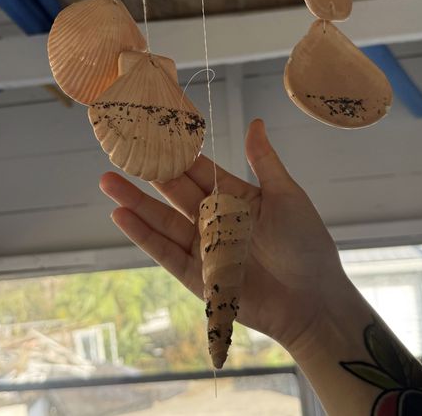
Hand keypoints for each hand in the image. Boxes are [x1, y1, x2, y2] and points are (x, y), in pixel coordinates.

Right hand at [99, 118, 347, 351]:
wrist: (313, 300)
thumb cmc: (307, 245)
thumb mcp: (287, 196)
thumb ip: (264, 161)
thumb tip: (254, 121)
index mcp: (236, 198)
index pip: (200, 171)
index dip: (177, 154)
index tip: (152, 133)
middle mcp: (215, 220)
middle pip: (174, 194)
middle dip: (147, 175)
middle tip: (119, 153)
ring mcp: (203, 248)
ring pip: (163, 222)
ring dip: (135, 204)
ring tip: (108, 183)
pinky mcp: (196, 277)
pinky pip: (166, 253)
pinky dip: (143, 236)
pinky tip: (121, 217)